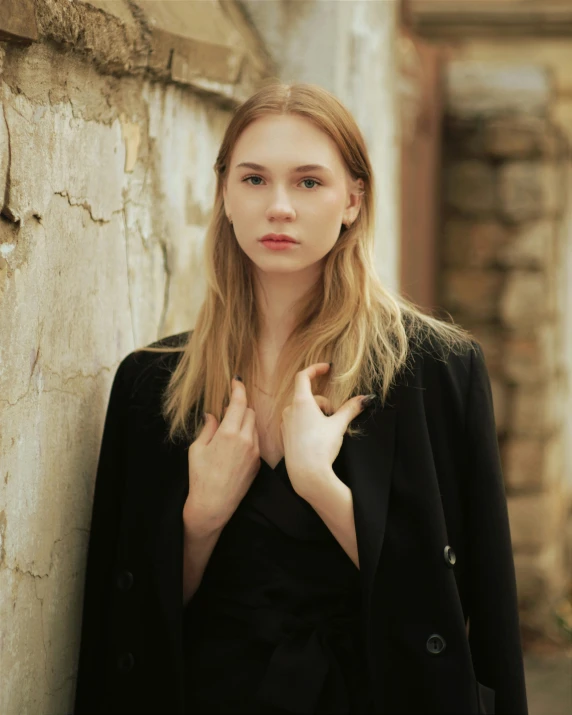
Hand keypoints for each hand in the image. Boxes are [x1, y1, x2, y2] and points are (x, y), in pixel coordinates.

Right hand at [184, 377, 259, 534]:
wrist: (213, 505)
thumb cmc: (200, 476)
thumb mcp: (197, 448)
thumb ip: (208, 427)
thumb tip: (212, 414)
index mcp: (229, 433)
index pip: (239, 402)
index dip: (238, 389)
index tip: (236, 381)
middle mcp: (246, 440)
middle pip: (249, 411)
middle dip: (240, 407)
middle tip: (226, 411)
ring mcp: (254, 452)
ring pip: (254, 426)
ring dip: (244, 422)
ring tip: (229, 429)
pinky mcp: (258, 463)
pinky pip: (256, 441)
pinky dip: (248, 436)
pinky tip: (235, 445)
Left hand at [280, 363, 367, 497]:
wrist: (307, 474)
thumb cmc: (321, 447)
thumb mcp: (339, 425)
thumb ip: (351, 409)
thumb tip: (366, 398)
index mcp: (301, 402)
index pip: (303, 376)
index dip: (315, 369)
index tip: (326, 368)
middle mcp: (289, 410)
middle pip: (308, 397)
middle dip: (324, 403)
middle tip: (334, 418)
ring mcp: (285, 423)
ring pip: (303, 410)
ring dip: (316, 414)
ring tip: (326, 430)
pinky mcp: (285, 435)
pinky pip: (297, 421)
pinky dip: (308, 423)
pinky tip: (316, 439)